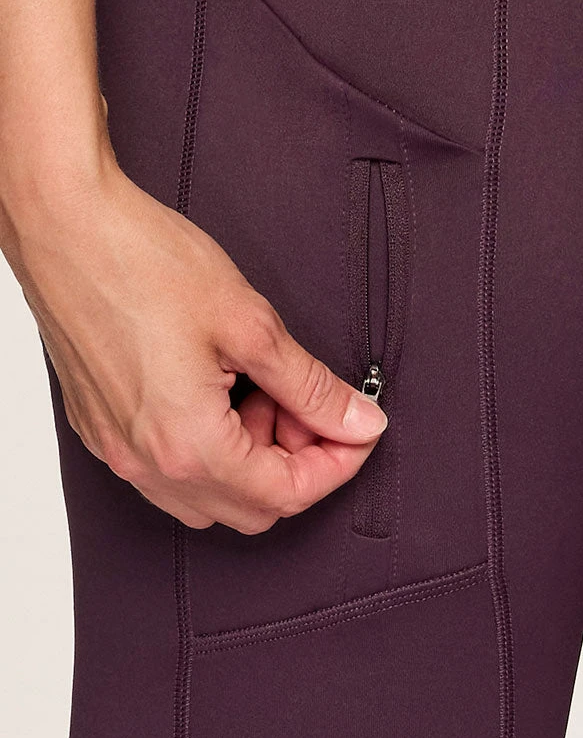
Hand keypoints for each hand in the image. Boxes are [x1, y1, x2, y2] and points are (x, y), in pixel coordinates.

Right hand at [1, 147, 386, 533]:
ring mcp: (118, 450)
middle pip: (251, 508)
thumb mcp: (250, 324)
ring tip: (261, 384)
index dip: (338, 463)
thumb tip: (358, 421)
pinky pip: (170, 470)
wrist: (68, 228)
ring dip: (252, 454)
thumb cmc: (145, 263)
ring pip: (209, 495)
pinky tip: (222, 386)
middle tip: (310, 401)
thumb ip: (310, 386)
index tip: (360, 429)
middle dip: (296, 460)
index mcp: (188, 445)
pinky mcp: (102, 429)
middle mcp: (147, 463)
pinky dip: (211, 444)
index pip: (287, 494)